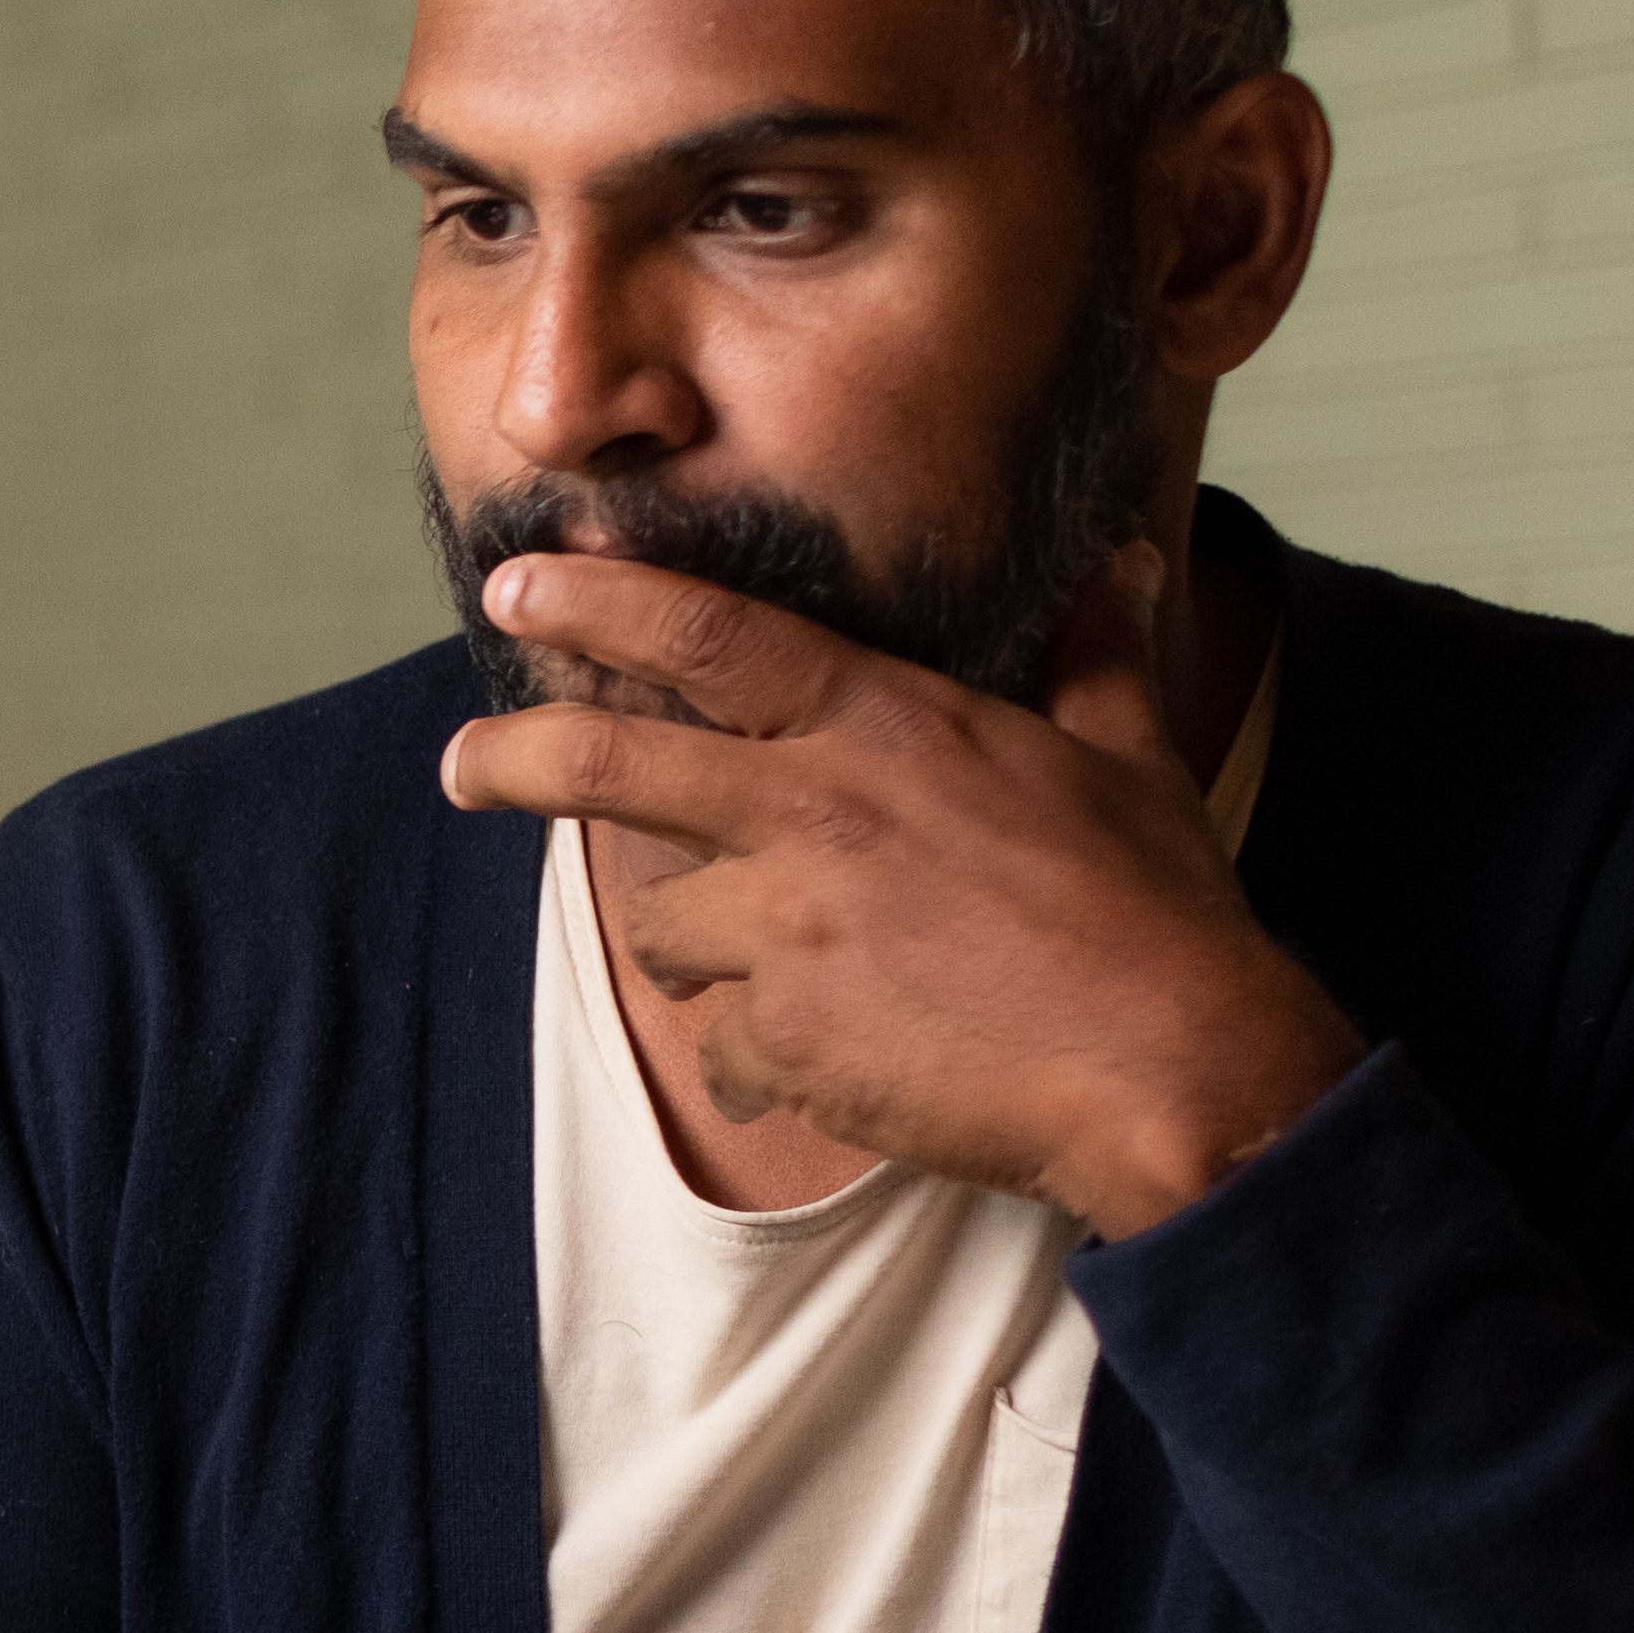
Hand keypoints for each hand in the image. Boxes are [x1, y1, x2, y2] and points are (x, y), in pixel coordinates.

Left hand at [435, 541, 1361, 1230]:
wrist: (1172, 1067)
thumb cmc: (1157, 913)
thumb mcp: (1130, 761)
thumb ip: (1097, 660)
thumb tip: (1126, 565)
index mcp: (885, 728)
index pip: (711, 637)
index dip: (600, 604)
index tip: (519, 588)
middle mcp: (814, 814)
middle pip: (608, 767)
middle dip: (512, 759)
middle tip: (462, 765)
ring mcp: (789, 932)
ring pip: (662, 928)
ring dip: (692, 946)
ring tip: (760, 966)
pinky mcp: (787, 1044)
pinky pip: (726, 1050)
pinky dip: (763, 1062)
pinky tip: (833, 1067)